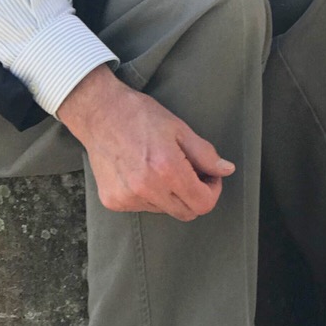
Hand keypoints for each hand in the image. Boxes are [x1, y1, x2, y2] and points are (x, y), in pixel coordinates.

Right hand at [58, 66, 234, 219]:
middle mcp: (146, 189)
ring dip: (172, 195)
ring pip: (165, 211)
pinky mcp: (113, 201)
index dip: (213, 191)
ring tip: (163, 167)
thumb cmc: (140, 115)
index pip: (202, 204)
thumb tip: (226, 170)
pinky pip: (143, 207)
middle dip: (196, 195)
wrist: (99, 112)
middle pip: (186, 213)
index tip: (210, 176)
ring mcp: (127, 198)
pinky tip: (143, 172)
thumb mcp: (179, 128)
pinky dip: (151, 195)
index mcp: (167, 169)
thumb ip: (205, 153)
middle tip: (192, 172)